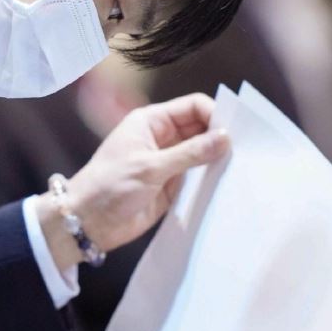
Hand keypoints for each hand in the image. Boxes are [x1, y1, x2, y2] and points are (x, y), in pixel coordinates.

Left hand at [38, 94, 228, 270]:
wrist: (86, 223)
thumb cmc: (108, 187)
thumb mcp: (150, 167)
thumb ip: (189, 153)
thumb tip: (225, 137)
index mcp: (151, 122)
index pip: (192, 107)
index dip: (214, 115)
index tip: (233, 132)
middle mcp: (162, 139)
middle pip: (201, 129)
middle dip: (220, 138)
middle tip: (245, 151)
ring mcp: (168, 164)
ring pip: (202, 155)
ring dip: (217, 161)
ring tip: (240, 169)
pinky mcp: (171, 188)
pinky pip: (197, 179)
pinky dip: (210, 181)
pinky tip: (227, 186)